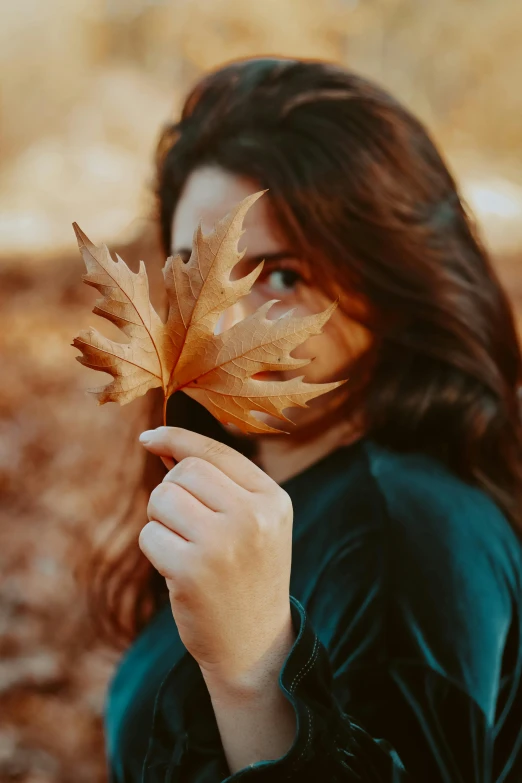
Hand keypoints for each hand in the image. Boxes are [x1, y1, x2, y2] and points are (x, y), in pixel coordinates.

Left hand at [138, 426, 294, 689]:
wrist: (255, 645)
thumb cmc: (247, 575)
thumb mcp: (251, 524)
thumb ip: (215, 483)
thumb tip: (160, 444)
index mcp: (273, 499)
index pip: (216, 452)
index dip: (177, 439)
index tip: (148, 437)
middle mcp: (253, 517)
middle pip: (184, 472)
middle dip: (171, 492)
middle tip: (185, 525)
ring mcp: (223, 544)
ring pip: (162, 499)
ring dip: (161, 522)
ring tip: (185, 548)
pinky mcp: (192, 571)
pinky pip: (149, 535)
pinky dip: (155, 550)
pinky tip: (178, 572)